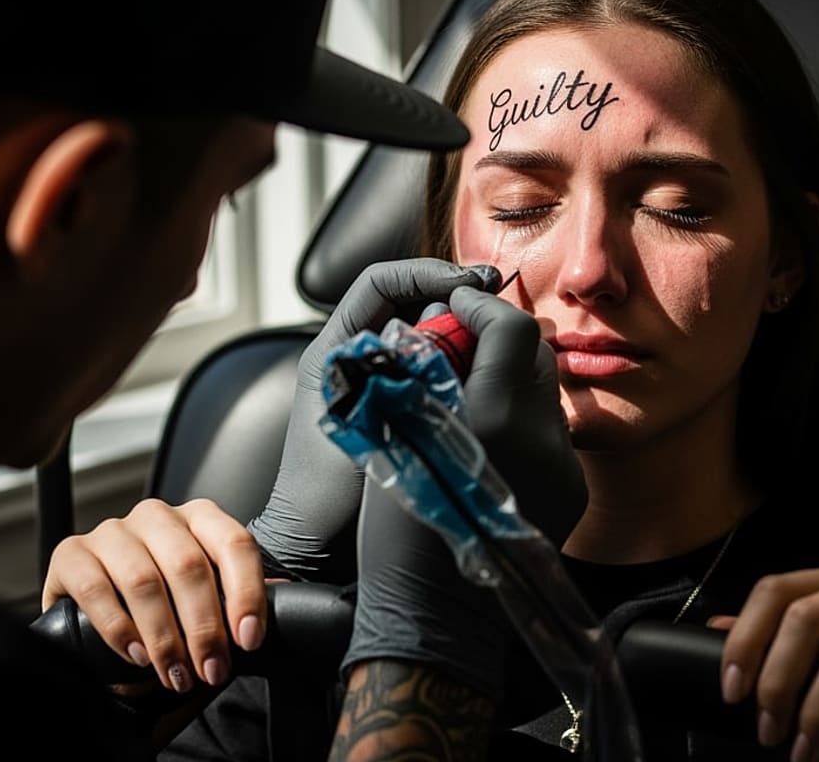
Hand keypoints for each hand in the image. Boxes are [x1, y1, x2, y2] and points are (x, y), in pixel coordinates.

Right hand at [41, 498, 265, 693]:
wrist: (101, 605)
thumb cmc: (166, 599)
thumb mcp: (208, 594)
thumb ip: (240, 595)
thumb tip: (285, 601)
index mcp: (200, 518)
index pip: (235, 544)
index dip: (246, 593)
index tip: (249, 639)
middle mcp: (157, 516)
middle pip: (190, 566)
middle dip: (205, 628)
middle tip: (212, 670)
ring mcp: (112, 531)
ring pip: (144, 581)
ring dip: (165, 637)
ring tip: (177, 674)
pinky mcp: (71, 554)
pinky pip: (97, 589)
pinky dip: (121, 629)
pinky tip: (137, 656)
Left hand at [247, 259, 499, 580]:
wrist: (319, 546)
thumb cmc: (323, 490)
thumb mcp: (353, 417)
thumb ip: (387, 368)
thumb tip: (430, 322)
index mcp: (335, 346)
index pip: (382, 281)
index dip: (425, 271)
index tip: (467, 284)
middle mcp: (359, 357)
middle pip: (412, 303)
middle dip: (454, 296)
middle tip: (495, 303)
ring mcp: (385, 384)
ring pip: (431, 337)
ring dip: (464, 331)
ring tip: (498, 337)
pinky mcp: (408, 411)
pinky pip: (440, 373)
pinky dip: (465, 366)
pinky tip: (491, 375)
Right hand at [344, 289, 586, 699]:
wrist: (437, 617)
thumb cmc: (400, 533)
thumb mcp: (401, 445)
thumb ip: (428, 382)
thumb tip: (437, 332)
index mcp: (495, 421)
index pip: (509, 328)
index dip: (479, 305)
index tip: (455, 303)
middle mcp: (542, 439)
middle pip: (537, 352)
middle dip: (500, 334)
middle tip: (464, 337)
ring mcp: (564, 469)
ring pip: (547, 393)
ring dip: (512, 375)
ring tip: (472, 387)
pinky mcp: (572, 492)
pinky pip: (552, 433)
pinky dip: (523, 417)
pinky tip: (489, 435)